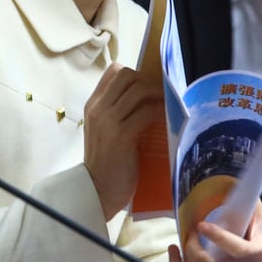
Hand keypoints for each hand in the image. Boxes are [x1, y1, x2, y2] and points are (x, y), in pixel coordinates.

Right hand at [83, 63, 164, 218]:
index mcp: (93, 105)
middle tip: (160, 95)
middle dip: (147, 81)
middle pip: (126, 75)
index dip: (134, 74)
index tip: (147, 86)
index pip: (113, 71)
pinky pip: (147, 112)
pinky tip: (168, 118)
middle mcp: (98, 108)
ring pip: (138, 90)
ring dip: (157, 94)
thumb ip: (117, 113)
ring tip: (168, 104)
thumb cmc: (106, 162)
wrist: (97, 189)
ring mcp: (109, 121)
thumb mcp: (105, 130)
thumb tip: (146, 99)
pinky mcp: (122, 135)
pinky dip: (160, 111)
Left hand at [181, 202, 261, 261]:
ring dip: (189, 260)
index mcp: (260, 255)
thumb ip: (252, 206)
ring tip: (188, 243)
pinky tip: (179, 257)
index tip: (201, 226)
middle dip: (196, 251)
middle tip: (191, 235)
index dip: (219, 237)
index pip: (239, 249)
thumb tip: (235, 182)